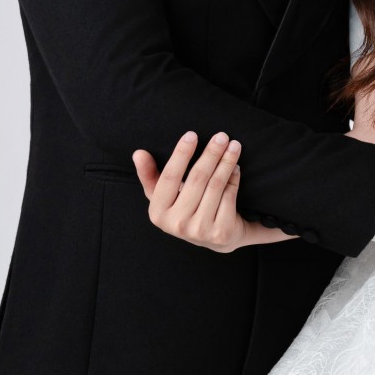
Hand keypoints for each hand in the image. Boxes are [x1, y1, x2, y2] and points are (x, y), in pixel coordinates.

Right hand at [132, 131, 289, 251]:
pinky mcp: (221, 232)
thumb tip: (138, 153)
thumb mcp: (163, 196)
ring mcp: (200, 230)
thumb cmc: (185, 209)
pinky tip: (235, 166)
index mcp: (158, 213)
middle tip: (221, 136)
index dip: (181, 154)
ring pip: (216, 185)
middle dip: (211, 153)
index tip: (192, 134)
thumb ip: (149, 175)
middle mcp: (177, 224)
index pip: (169, 177)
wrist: (215, 239)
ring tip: (233, 146)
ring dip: (226, 162)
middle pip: (197, 178)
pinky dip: (234, 178)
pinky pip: (229, 196)